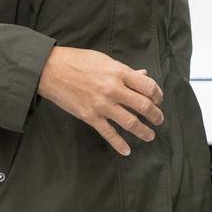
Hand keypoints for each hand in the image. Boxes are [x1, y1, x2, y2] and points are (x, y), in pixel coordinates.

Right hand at [36, 46, 163, 155]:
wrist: (52, 70)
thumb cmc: (78, 61)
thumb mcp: (105, 60)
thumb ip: (125, 70)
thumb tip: (143, 73)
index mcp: (119, 72)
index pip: (148, 86)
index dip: (158, 95)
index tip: (158, 99)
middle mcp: (113, 89)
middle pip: (143, 106)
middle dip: (155, 115)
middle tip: (159, 120)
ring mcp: (102, 104)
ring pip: (130, 122)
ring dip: (144, 131)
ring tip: (150, 135)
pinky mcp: (90, 117)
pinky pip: (109, 134)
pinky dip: (120, 144)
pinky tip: (127, 150)